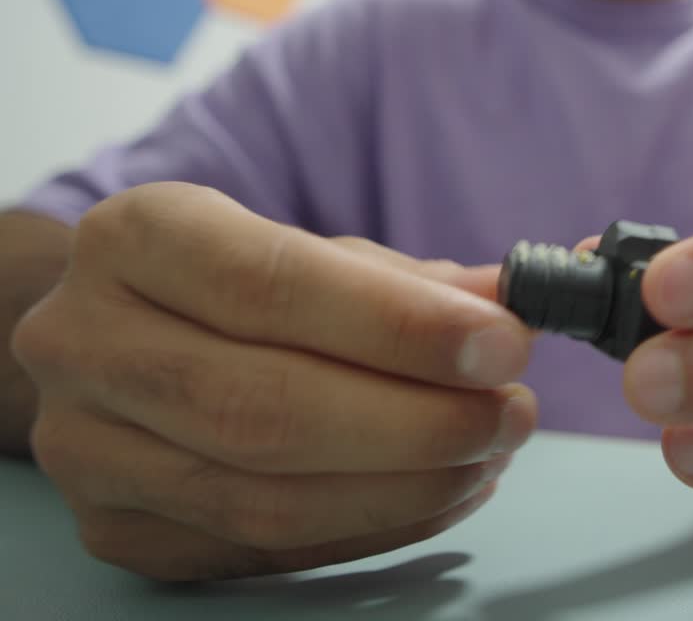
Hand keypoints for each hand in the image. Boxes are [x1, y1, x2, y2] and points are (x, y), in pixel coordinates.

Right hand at [11, 183, 537, 580]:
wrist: (126, 336)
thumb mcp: (319, 252)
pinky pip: (265, 549)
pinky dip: (375, 526)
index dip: (398, 325)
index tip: (503, 343)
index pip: (270, 286)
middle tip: (512, 413)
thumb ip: (410, 282)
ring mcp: (87, 449)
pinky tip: (443, 491)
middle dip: (417, 421)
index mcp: (135, 238)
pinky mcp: (120, 530)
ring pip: (264, 497)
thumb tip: (506, 306)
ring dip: (407, 485)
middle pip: (264, 407)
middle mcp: (85, 342)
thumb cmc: (242, 285)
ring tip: (490, 454)